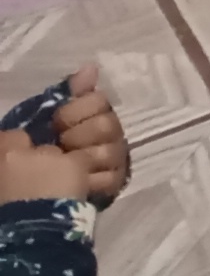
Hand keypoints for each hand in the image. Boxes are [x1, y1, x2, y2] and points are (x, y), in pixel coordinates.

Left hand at [0, 69, 122, 208]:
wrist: (31, 208)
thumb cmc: (29, 164)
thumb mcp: (34, 126)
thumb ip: (65, 93)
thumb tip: (91, 67)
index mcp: (86, 116)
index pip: (98, 100)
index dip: (76, 112)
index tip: (58, 125)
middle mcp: (104, 135)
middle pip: (109, 124)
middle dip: (80, 137)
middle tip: (63, 148)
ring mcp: (112, 160)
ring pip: (114, 150)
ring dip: (86, 161)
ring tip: (69, 171)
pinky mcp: (114, 183)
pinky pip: (113, 177)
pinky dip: (94, 183)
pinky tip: (80, 185)